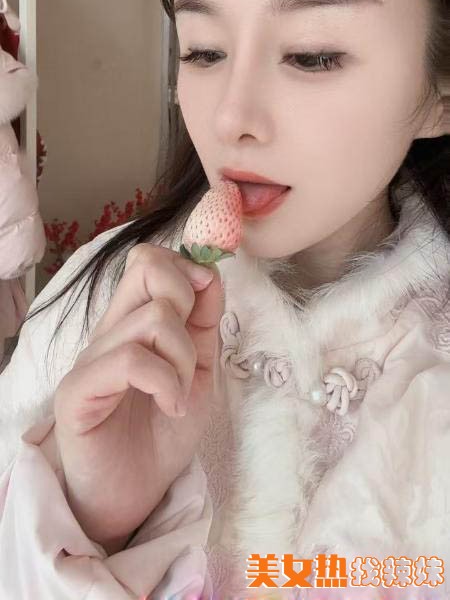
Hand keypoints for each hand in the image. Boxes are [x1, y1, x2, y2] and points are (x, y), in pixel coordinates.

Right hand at [44, 243, 223, 552]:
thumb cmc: (163, 430)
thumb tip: (209, 272)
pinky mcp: (79, 392)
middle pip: (145, 268)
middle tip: (187, 351)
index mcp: (133, 321)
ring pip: (153, 319)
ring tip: (179, 395)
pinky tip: (170, 407)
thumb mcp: (198, 369)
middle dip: (186, 300)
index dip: (185, 267)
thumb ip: (204, 322)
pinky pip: (131, 360)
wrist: (135, 493)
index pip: (150, 260)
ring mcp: (92, 358)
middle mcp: (109, 331)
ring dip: (183, 360)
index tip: (204, 300)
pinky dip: (165, 383)